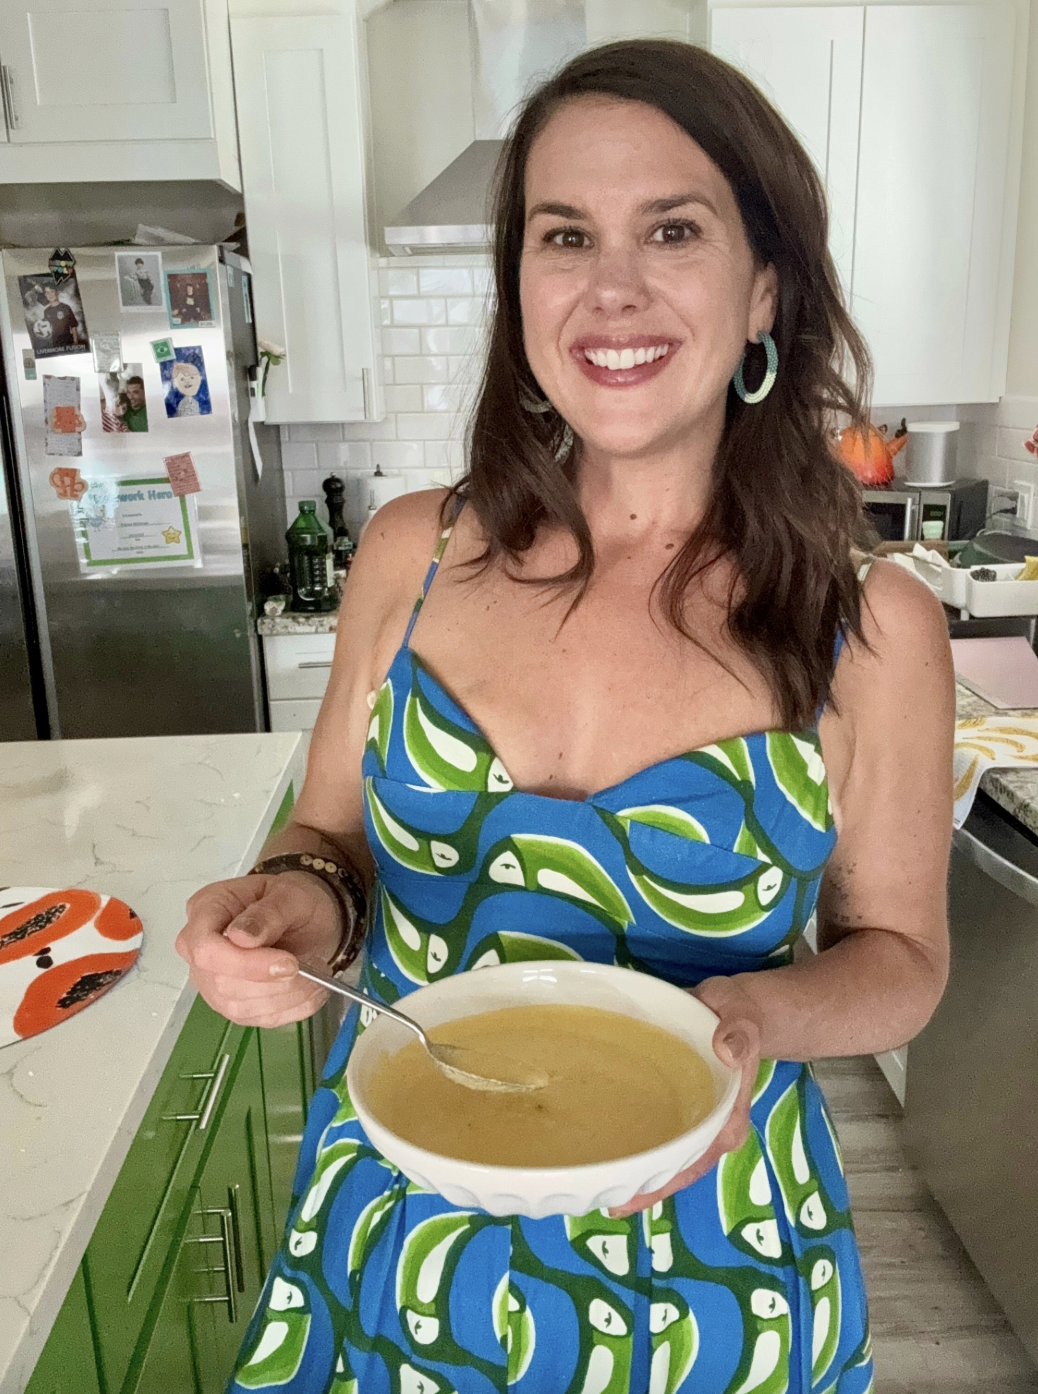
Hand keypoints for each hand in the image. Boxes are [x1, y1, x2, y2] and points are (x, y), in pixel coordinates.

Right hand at [175, 872, 343, 1027]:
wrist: (309, 920)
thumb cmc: (294, 900)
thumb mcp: (291, 894)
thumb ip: (268, 913)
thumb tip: (240, 937)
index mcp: (206, 910)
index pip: (204, 947)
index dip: (244, 963)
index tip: (288, 964)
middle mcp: (200, 950)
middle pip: (222, 983)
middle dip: (274, 982)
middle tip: (314, 965)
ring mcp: (213, 982)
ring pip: (241, 1007)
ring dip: (289, 996)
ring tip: (317, 972)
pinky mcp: (234, 1005)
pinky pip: (261, 1019)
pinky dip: (295, 1007)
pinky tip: (311, 987)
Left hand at [608, 974, 762, 1216]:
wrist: (734, 1007)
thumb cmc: (738, 1011)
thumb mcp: (742, 1011)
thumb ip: (739, 1030)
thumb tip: (726, 1051)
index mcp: (728, 1117)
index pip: (696, 1162)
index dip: (663, 1184)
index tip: (629, 1199)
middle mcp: (711, 1128)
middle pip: (676, 1169)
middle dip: (643, 1188)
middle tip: (600, 1200)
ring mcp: (694, 1120)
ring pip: (664, 1156)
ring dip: (636, 1171)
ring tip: (594, 1183)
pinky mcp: (678, 1108)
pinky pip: (656, 1133)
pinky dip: (633, 1143)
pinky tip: (603, 1147)